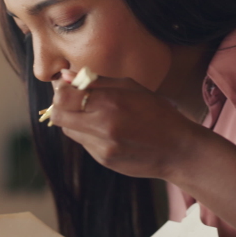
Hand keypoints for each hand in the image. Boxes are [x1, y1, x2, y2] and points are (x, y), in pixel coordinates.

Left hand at [48, 71, 206, 180]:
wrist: (178, 150)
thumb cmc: (158, 113)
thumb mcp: (132, 88)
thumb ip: (97, 81)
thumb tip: (66, 76)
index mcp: (110, 103)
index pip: (63, 97)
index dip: (62, 91)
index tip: (71, 87)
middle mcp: (102, 127)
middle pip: (58, 116)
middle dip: (62, 106)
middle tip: (76, 100)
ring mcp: (101, 148)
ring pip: (68, 130)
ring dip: (74, 120)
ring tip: (95, 114)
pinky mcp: (103, 161)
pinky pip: (84, 143)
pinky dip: (89, 134)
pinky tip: (108, 130)